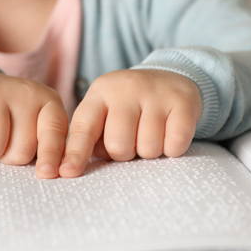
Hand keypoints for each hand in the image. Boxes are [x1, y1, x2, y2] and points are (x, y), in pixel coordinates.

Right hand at [0, 69, 67, 178]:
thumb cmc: (11, 116)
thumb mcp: (36, 125)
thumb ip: (48, 147)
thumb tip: (51, 173)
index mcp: (49, 102)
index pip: (54, 132)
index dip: (52, 155)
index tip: (47, 174)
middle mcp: (26, 93)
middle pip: (22, 150)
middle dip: (9, 156)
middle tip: (4, 139)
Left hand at [59, 69, 201, 177]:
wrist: (170, 77)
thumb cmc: (129, 108)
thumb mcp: (105, 113)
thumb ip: (89, 139)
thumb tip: (71, 170)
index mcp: (99, 94)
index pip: (83, 128)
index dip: (75, 153)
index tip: (67, 173)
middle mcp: (125, 89)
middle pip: (118, 145)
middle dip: (125, 153)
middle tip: (132, 140)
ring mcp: (155, 93)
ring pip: (148, 148)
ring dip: (150, 152)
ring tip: (151, 134)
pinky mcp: (182, 101)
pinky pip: (175, 144)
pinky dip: (173, 148)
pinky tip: (170, 132)